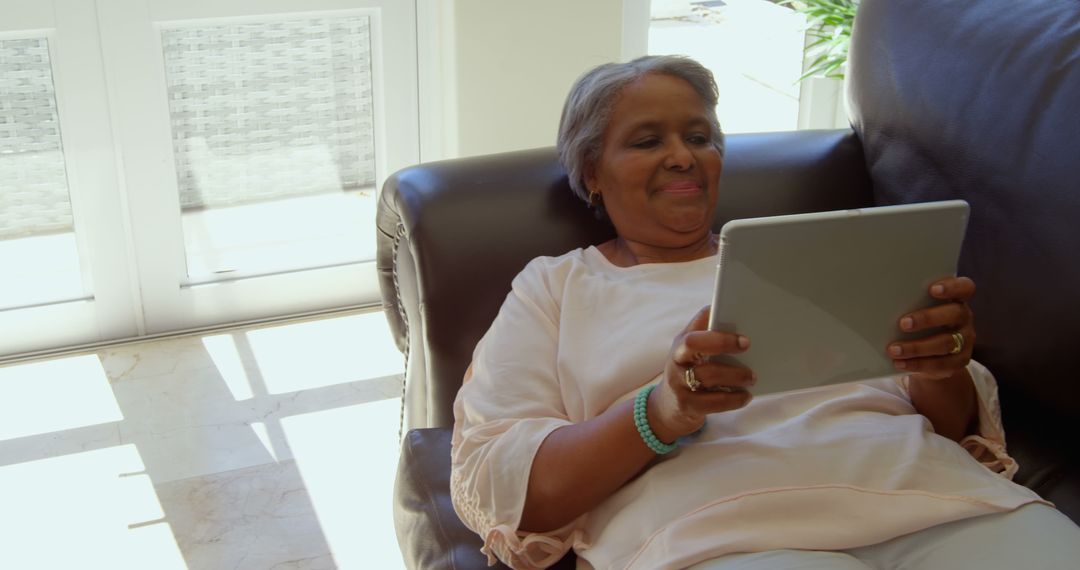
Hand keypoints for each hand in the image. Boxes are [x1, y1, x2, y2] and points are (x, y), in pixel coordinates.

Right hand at [650, 306, 755, 440]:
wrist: (667, 407)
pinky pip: (713, 402)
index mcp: (681, 343)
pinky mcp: (687, 405)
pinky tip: (746, 396)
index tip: (741, 332)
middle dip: (722, 342)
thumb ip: (709, 336)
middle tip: (748, 345)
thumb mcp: (693, 353)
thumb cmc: (689, 372)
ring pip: (706, 374)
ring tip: (752, 377)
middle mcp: (676, 360)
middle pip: (693, 343)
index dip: (716, 323)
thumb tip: (740, 320)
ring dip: (734, 374)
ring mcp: (679, 383)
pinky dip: (733, 399)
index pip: (695, 322)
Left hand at [888, 277, 975, 380]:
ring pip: (946, 343)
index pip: (965, 287)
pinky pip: (939, 364)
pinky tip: (900, 363)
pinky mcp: (959, 362)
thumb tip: (878, 301)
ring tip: (894, 349)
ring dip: (916, 347)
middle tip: (902, 323)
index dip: (952, 287)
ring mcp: (964, 341)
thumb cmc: (922, 326)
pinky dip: (917, 364)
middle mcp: (964, 319)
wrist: (936, 358)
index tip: (932, 289)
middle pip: (955, 314)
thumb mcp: (918, 311)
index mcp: (956, 300)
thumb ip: (909, 304)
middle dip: (927, 318)